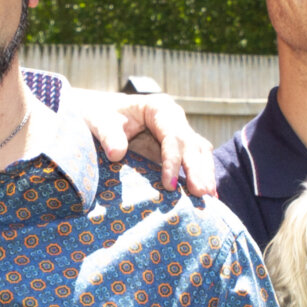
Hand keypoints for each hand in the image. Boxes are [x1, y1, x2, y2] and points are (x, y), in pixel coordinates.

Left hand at [70, 86, 217, 194]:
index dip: (173, 161)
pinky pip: (195, 162)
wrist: (97, 114)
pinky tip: (209, 196)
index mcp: (159, 108)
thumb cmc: (99, 115)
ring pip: (200, 153)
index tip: (169, 185)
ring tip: (209, 198)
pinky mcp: (177, 149)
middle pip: (192, 145)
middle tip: (200, 194)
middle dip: (197, 170)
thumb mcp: (99, 121)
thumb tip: (116, 154)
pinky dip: (201, 177)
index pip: (173, 136)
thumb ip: (108, 135)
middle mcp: (174, 119)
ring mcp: (178, 133)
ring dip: (204, 175)